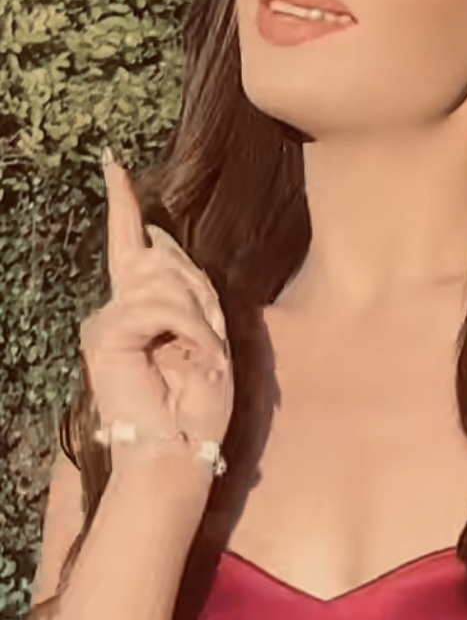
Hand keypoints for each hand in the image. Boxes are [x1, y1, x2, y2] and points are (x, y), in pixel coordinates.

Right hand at [80, 155, 234, 468]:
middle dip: (198, 296)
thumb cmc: (195, 410)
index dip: (122, 203)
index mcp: (141, 311)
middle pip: (162, 260)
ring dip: (199, 321)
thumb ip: (186, 291)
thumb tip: (157, 244)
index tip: (114, 165)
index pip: (130, 247)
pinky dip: (190, 331)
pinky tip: (195, 358)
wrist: (177, 454)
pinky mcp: (106, 336)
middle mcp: (117, 311)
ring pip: (164, 283)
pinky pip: (159, 308)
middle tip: (208, 345)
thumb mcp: (206, 338)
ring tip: (204, 359)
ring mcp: (107, 323)